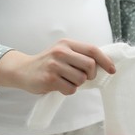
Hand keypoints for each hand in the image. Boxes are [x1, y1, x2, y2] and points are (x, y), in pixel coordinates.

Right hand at [0, 39, 115, 94]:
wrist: (22, 70)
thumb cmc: (48, 63)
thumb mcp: (63, 53)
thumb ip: (79, 56)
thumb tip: (103, 66)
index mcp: (67, 43)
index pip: (92, 50)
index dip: (105, 61)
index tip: (112, 70)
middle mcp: (61, 52)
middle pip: (90, 66)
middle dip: (90, 76)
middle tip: (82, 78)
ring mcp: (55, 65)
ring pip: (81, 80)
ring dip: (77, 84)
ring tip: (66, 80)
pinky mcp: (50, 79)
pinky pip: (70, 89)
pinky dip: (68, 91)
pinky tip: (59, 86)